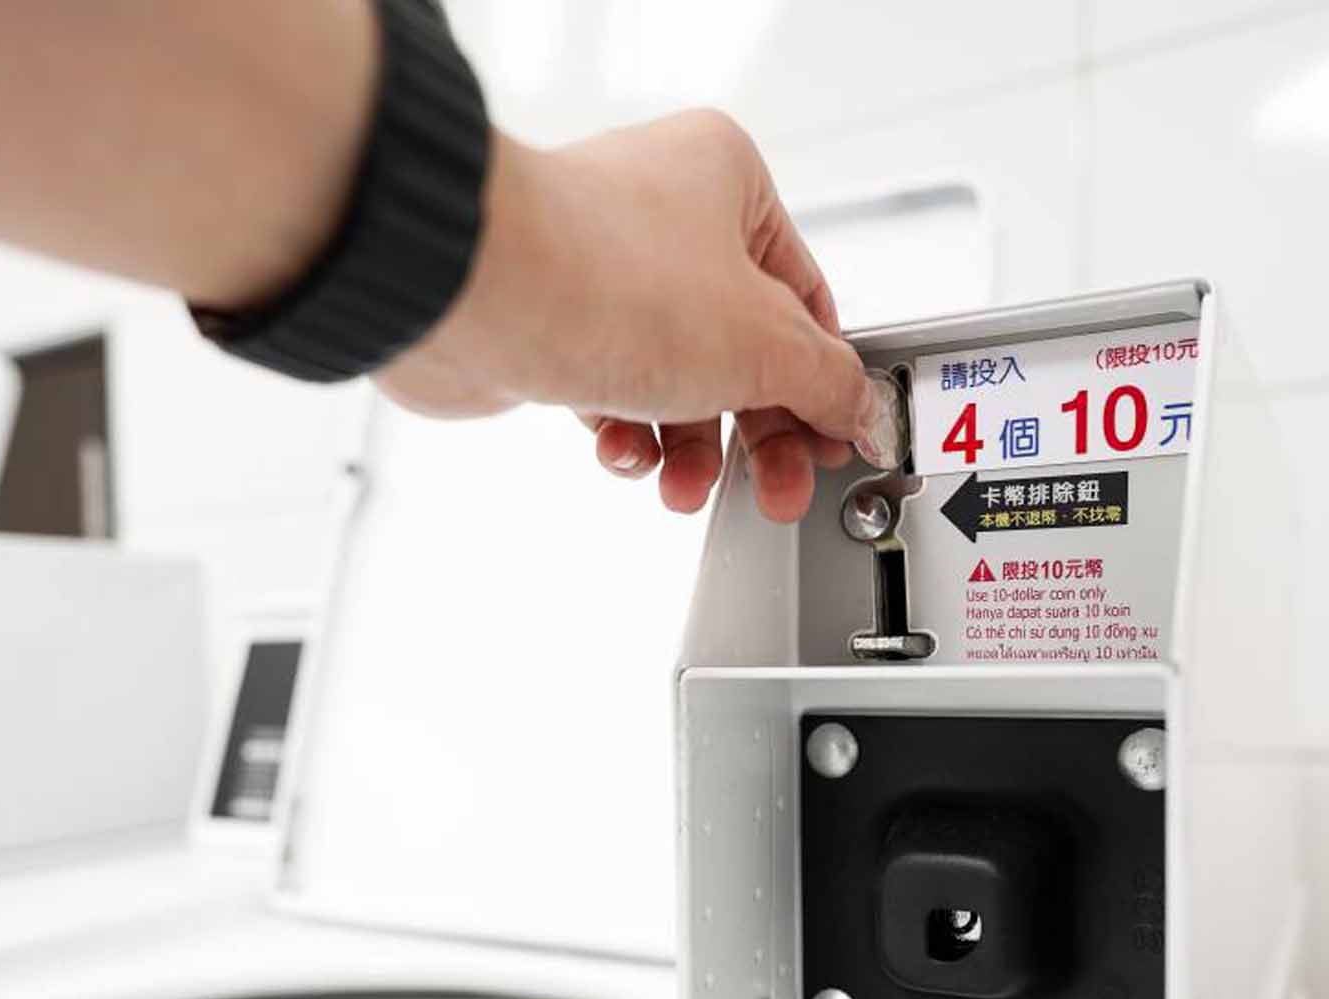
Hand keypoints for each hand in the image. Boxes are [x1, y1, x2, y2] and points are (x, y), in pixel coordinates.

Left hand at [376, 111, 898, 521]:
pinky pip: (609, 386)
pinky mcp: (548, 318)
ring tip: (682, 484)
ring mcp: (601, 267)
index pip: (806, 295)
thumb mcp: (762, 345)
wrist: (471, 296)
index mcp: (728, 180)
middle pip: (741, 345)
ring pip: (674, 374)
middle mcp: (663, 211)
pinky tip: (621, 451)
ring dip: (686, 445)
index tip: (835, 437)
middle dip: (754, 432)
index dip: (825, 377)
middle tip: (775, 488)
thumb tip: (857, 409)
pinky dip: (623, 430)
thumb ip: (825, 383)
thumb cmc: (609, 279)